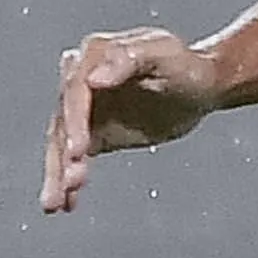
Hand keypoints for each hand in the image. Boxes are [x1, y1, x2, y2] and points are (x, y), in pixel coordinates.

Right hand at [40, 29, 217, 212]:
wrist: (201, 87)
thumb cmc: (185, 65)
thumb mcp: (163, 56)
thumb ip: (128, 60)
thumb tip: (94, 79)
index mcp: (95, 54)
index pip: (75, 91)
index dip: (75, 121)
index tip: (78, 150)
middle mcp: (82, 80)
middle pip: (64, 120)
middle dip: (63, 153)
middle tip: (69, 182)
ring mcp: (85, 108)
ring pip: (63, 144)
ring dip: (59, 173)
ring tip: (56, 203)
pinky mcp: (93, 132)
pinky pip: (75, 158)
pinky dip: (69, 181)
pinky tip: (67, 203)